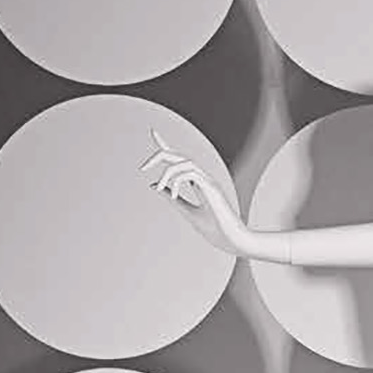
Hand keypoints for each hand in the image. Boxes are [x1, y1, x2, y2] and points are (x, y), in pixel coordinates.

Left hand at [139, 129, 246, 254]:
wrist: (230, 240)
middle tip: (142, 167)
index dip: (165, 144)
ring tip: (158, 188)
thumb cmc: (214, 229)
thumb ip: (173, 198)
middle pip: (177, 156)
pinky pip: (189, 173)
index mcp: (198, 182)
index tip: (153, 132)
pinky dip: (177, 182)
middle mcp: (203, 177)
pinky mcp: (210, 186)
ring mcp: (208, 180)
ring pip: (182, 162)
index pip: (179, 159)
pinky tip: (173, 195)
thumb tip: (154, 186)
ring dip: (166, 174)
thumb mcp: (187, 212)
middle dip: (158, 156)